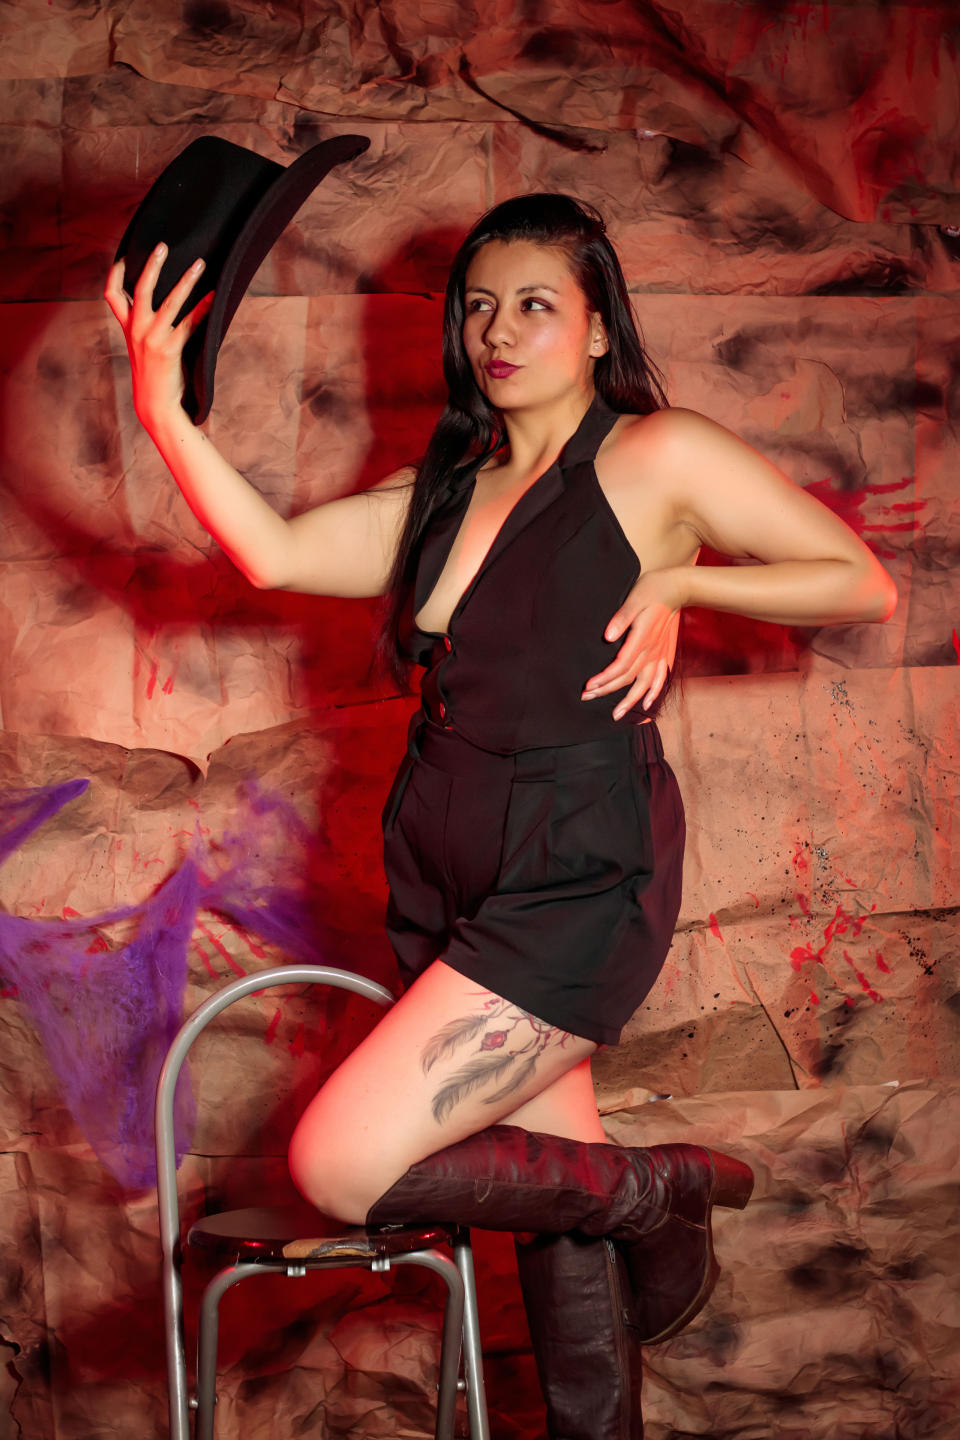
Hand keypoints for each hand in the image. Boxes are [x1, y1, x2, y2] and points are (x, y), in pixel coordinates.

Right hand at [103, 243, 213, 425]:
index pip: (111, 295)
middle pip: (141, 288)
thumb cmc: (154, 375)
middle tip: (164, 245)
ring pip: (170, 300)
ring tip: (200, 264)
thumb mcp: (142, 348)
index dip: (115, 273)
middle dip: (152, 264)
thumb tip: (161, 305)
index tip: (126, 256)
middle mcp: (137, 329)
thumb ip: (144, 327)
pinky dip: (203, 308)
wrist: (155, 404)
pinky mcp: (170, 348)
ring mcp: (152, 338)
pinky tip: (214, 297)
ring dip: (187, 280)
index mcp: (128, 328)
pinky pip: (189, 322)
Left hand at [581, 568, 685, 718]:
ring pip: (645, 684)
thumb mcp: (634, 598)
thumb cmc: (652, 589)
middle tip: (587, 699)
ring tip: (617, 715)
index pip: (621, 666)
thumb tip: (607, 637)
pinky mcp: (665, 653)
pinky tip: (648, 705)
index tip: (588, 686)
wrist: (678, 588)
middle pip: (628, 678)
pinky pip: (661, 678)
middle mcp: (652, 651)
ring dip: (631, 700)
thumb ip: (621, 618)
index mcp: (642, 638)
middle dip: (607, 691)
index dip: (604, 679)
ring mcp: (660, 654)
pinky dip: (654, 693)